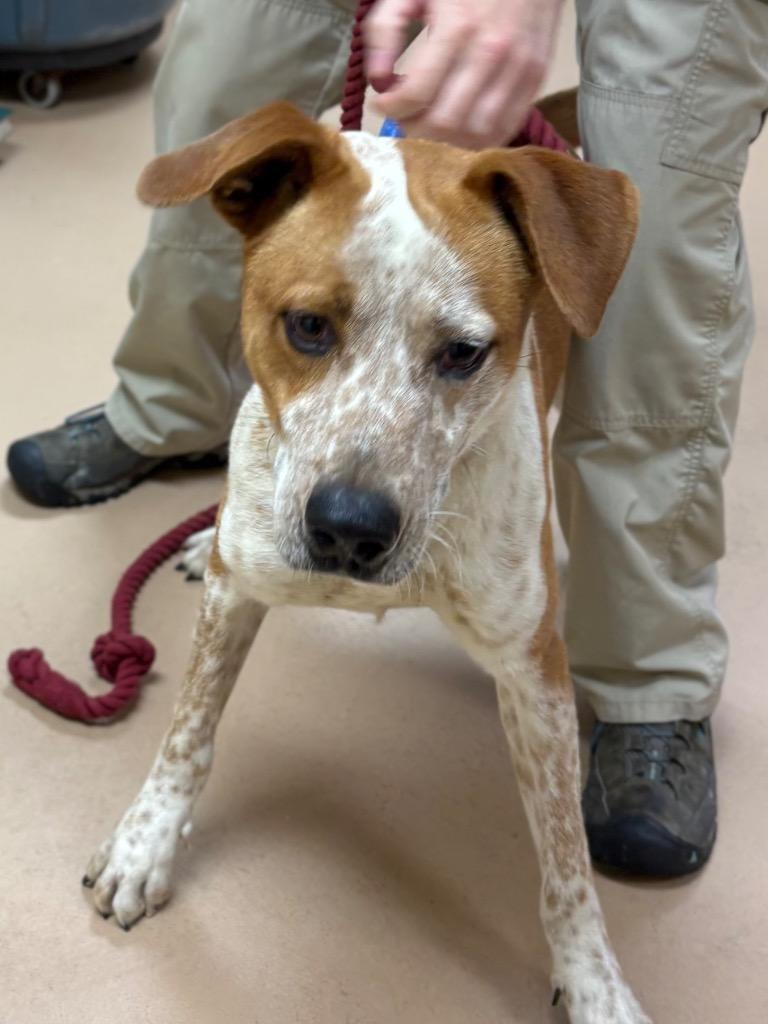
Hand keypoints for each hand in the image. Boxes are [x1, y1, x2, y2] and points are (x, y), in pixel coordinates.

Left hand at [365, 0, 563, 149]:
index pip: (417, 94)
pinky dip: (479, 141)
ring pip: (476, 135)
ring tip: (430, 125)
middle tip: (405, 118)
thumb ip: (386, 28)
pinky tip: (460, 129)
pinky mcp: (536, 79)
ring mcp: (518, 68)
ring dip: (447, 141)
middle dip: (416, 129)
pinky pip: (505, 129)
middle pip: (445, 123)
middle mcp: (491, 52)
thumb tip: (378, 79)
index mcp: (457, 25)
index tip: (382, 104)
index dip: (392, 108)